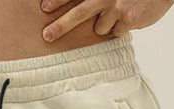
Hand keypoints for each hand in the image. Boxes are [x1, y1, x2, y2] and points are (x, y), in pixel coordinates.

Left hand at [41, 0, 173, 41]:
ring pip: (100, 28)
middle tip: (47, 36)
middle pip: (78, 13)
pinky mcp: (128, 20)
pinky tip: (131, 17)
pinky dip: (121, 28)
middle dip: (60, 26)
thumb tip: (81, 12)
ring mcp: (116, 7)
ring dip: (107, 25)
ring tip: (120, 12)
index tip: (43, 7)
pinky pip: (116, 33)